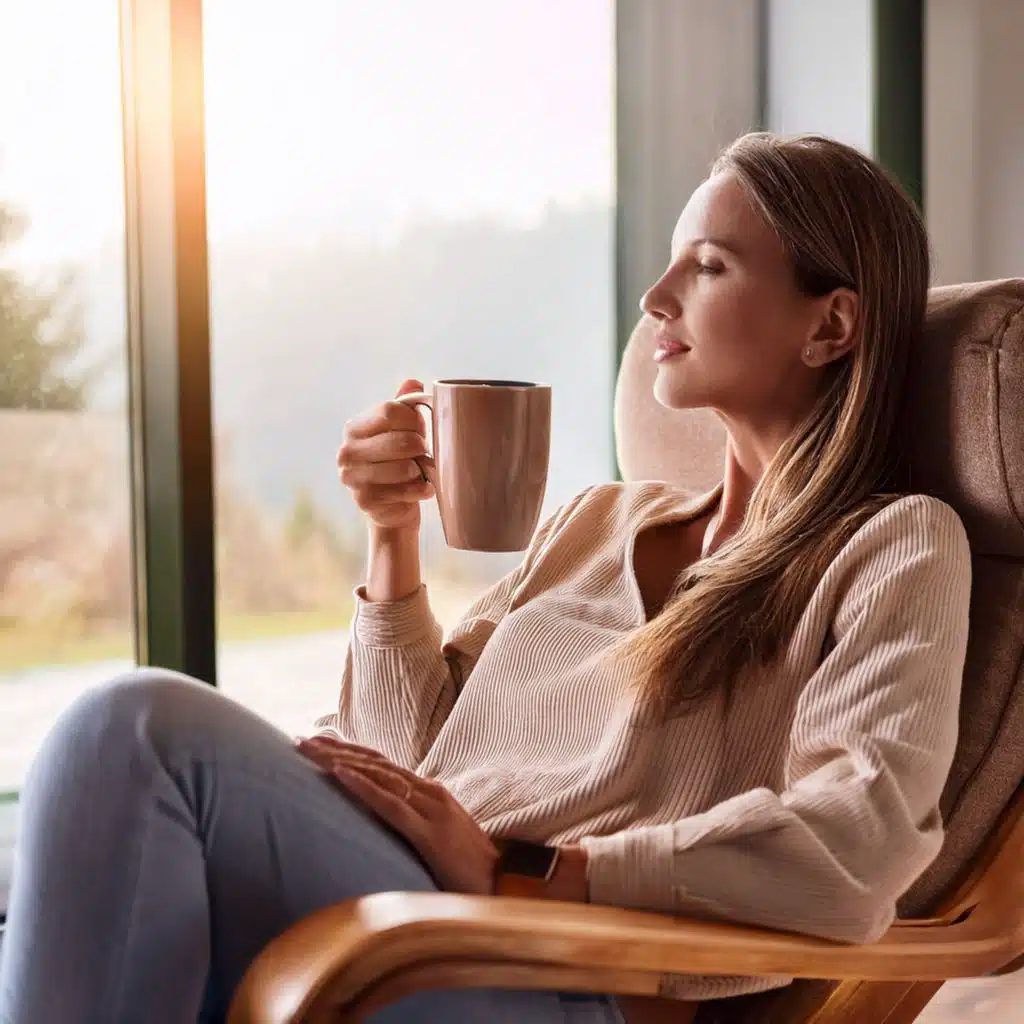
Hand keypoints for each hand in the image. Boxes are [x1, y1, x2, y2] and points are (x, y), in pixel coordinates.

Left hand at [297, 734, 499, 894]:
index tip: (318, 743)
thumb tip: (385, 825)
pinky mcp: (429, 831)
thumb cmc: (471, 867)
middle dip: (335, 750)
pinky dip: (362, 786)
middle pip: (374, 763)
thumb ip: (415, 826)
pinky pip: (390, 804)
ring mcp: (430, 808)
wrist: (508, 881)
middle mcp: (428, 792)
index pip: (381, 765)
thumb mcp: (437, 840)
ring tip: (310, 750)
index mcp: (429, 793)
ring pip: (377, 776)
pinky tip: (339, 774)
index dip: (349, 752)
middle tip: (300, 739)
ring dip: (340, 760)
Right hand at [337, 379, 434, 531]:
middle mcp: (347, 451)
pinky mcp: (365, 500)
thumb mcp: (401, 430)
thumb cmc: (398, 461)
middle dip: (421, 447)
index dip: (413, 419)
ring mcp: (353, 477)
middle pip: (400, 441)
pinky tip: (423, 488)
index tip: (421, 428)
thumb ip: (404, 406)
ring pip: (404, 468)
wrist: (391, 506)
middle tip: (425, 452)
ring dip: (422, 470)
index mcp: (354, 428)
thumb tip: (413, 382)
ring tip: (423, 471)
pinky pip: (405, 491)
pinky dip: (422, 490)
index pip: (389, 411)